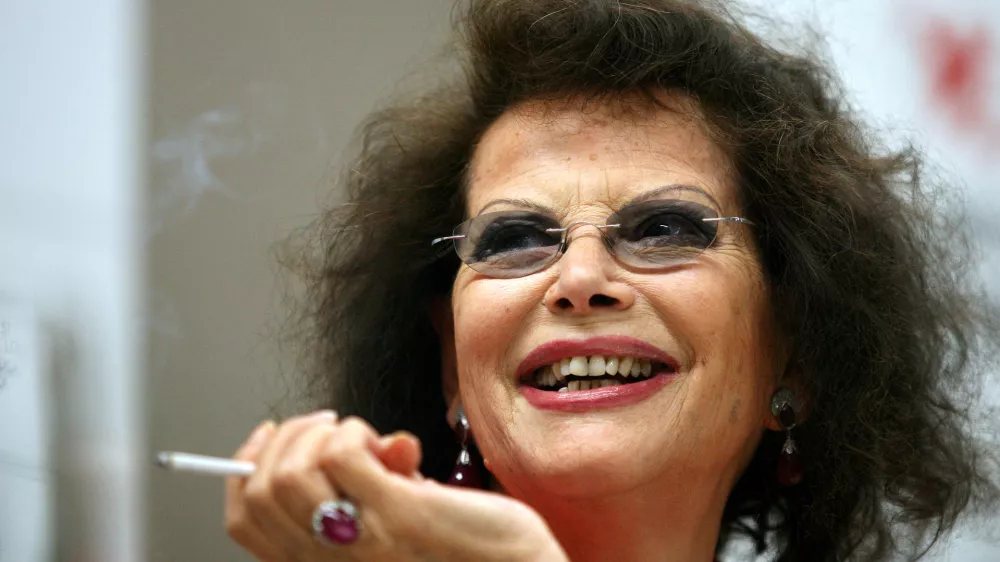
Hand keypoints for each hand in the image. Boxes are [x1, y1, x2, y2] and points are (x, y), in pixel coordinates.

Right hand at [225, 411, 567, 561]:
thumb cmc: (470, 552)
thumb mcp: (405, 521)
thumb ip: (383, 487)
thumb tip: (387, 443)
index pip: (244, 521)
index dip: (243, 467)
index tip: (267, 434)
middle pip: (261, 490)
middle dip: (287, 438)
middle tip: (330, 426)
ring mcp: (362, 541)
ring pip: (291, 472)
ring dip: (324, 434)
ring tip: (368, 440)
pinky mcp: (399, 517)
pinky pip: (343, 455)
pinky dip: (356, 433)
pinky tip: (395, 447)